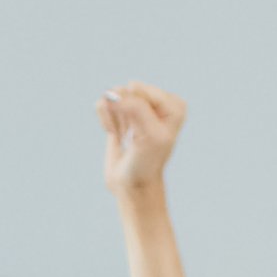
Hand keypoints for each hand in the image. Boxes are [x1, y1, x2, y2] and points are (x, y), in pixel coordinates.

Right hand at [98, 83, 185, 197]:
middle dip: (122, 114)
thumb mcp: (149, 134)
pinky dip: (105, 120)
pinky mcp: (119, 113)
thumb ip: (135, 107)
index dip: (134, 113)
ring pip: (113, 96)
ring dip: (113, 118)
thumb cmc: (146, 162)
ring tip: (123, 135)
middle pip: (126, 91)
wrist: (133, 185)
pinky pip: (103, 104)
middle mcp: (157, 101)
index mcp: (173, 104)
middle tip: (131, 136)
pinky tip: (115, 133)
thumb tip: (110, 93)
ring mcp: (137, 105)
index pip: (140, 91)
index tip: (139, 134)